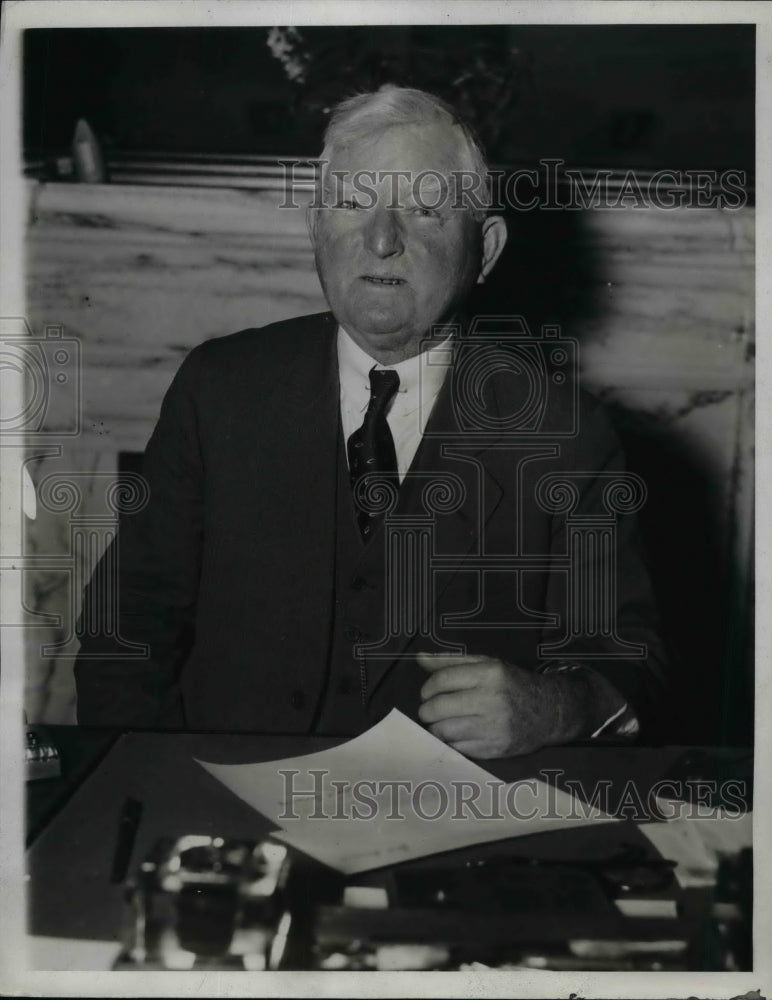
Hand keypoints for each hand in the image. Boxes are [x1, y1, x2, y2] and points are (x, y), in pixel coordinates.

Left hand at [416, 652, 590, 757]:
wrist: (548, 712)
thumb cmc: (510, 685)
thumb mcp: (486, 665)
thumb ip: (451, 661)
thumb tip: (420, 658)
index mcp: (489, 674)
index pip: (441, 681)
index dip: (427, 688)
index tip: (427, 693)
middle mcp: (492, 700)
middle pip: (438, 708)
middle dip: (427, 710)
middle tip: (430, 710)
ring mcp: (494, 727)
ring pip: (444, 731)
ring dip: (437, 728)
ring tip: (443, 722)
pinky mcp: (494, 749)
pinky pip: (457, 748)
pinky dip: (451, 742)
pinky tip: (458, 734)